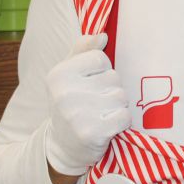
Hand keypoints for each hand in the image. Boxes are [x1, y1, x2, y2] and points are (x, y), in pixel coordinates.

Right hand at [45, 33, 130, 177]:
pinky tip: (107, 127)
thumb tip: (102, 36)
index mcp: (59, 74)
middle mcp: (65, 93)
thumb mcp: (68, 74)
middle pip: (113, 77)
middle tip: (96, 103)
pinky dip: (121, 122)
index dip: (102, 70)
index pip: (100, 57)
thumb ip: (82, 50)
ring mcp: (77, 114)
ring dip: (117, 106)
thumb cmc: (70, 104)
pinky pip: (125, 116)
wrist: (62, 147)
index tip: (91, 84)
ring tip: (101, 114)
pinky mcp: (92, 133)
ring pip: (121, 96)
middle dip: (111, 89)